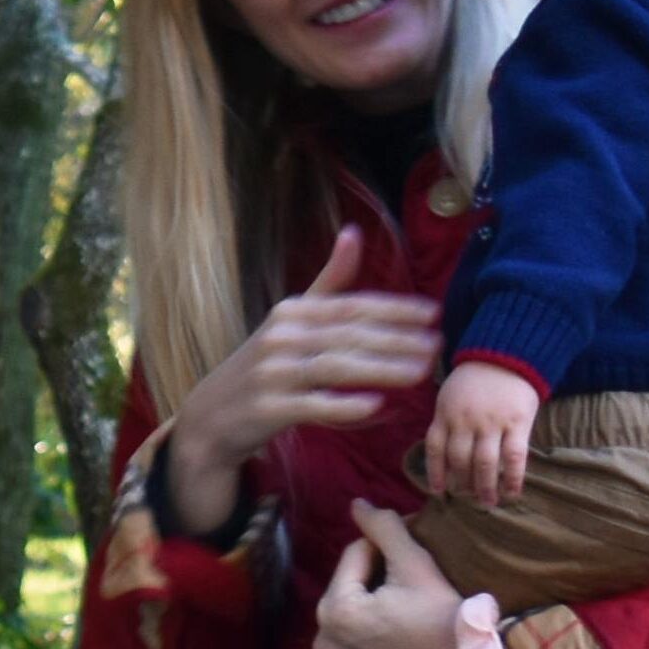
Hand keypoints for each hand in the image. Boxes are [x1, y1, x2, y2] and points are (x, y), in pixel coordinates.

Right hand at [154, 228, 443, 539]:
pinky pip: (312, 406)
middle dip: (397, 339)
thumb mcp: (291, 318)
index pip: (350, 306)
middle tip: (437, 345)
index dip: (393, 308)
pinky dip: (343, 407)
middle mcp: (279, 337)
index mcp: (290, 312)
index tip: (433, 313)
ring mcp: (272, 374)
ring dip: (381, 369)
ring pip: (335, 367)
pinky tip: (376, 406)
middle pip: (347, 335)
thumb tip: (354, 232)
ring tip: (420, 373)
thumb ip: (328, 281)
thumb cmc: (265, 365)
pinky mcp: (268, 409)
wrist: (211, 416)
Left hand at [314, 507, 500, 648]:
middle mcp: (324, 646)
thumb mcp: (416, 565)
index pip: (355, 558)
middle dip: (374, 587)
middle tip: (412, 593)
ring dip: (369, 619)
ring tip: (405, 621)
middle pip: (348, 595)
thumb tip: (357, 505)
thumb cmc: (447, 617)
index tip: (413, 560)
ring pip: (349, 630)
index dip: (386, 552)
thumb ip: (383, 529)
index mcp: (335, 609)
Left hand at [422, 361, 541, 507]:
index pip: (435, 450)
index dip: (435, 473)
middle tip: (467, 498)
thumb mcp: (450, 395)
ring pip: (485, 463)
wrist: (507, 354)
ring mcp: (492, 423)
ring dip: (484, 487)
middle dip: (462, 483)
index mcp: (445, 414)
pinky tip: (512, 492)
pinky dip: (513, 478)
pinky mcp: (518, 423)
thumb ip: (447, 420)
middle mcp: (466, 421)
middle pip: (460, 460)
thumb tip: (444, 454)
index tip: (439, 491)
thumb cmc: (476, 378)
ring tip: (487, 502)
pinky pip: (514, 457)